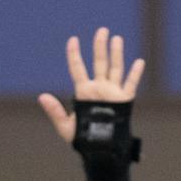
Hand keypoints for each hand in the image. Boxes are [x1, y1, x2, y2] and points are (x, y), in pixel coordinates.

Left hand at [37, 27, 145, 142]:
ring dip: (116, 53)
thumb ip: (55, 111)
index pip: (77, 68)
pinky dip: (135, 74)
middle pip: (99, 62)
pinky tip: (139, 62)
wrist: (101, 150)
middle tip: (102, 30)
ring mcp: (112, 92)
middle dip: (100, 46)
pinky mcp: (124, 100)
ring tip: (117, 38)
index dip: (74, 54)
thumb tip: (41, 97)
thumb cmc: (83, 139)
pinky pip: (131, 84)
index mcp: (84, 91)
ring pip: (115, 68)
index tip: (73, 40)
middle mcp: (98, 88)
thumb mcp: (65, 126)